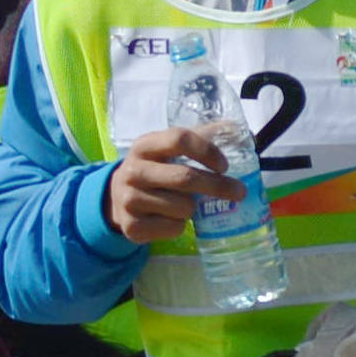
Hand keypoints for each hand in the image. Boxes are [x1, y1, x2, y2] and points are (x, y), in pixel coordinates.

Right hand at [104, 127, 242, 247]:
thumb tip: (235, 128)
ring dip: (193, 208)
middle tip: (239, 192)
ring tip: (184, 204)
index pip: (179, 139)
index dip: (206, 151)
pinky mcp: (132, 227)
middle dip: (218, 186)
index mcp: (144, 145)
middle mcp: (133, 171)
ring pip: (183, 207)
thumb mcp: (166, 148)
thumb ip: (198, 136)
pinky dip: (181, 225)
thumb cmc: (154, 169)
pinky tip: (170, 218)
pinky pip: (174, 228)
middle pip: (185, 178)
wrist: (116, 198)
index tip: (224, 165)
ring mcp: (130, 200)